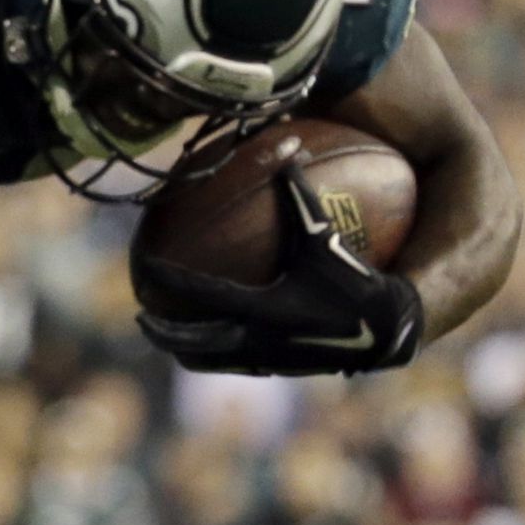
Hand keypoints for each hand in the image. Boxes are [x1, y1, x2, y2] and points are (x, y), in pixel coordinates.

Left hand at [135, 173, 423, 375]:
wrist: (384, 331)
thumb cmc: (357, 280)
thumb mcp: (326, 238)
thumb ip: (303, 200)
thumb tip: (288, 157)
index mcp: (263, 307)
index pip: (201, 293)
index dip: (170, 279)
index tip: (145, 267)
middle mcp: (257, 338)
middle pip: (194, 342)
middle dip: (163, 332)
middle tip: (141, 316)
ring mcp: (266, 358)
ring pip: (211, 360)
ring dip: (186, 349)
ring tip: (167, 335)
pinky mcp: (278, 368)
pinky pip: (235, 363)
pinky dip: (216, 353)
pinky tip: (212, 339)